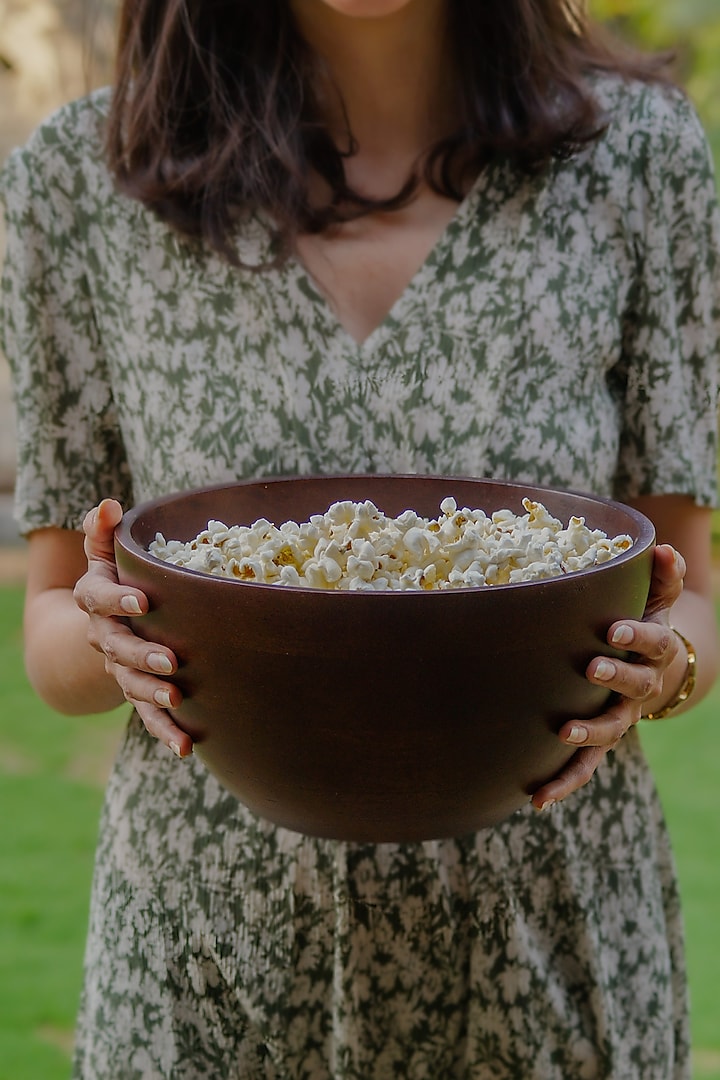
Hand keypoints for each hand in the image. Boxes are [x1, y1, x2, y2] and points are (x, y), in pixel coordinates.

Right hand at [73, 499, 193, 757]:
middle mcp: (104, 637)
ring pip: (132, 686)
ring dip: (153, 696)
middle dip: (143, 655)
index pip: (99, 598)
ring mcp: (121, 669)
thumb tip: (111, 505)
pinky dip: (165, 732)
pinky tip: (186, 748)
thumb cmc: (118, 579)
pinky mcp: (140, 693)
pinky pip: (150, 715)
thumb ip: (104, 530)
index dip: (118, 599)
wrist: (105, 625)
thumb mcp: (107, 553)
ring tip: (176, 701)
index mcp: (95, 599)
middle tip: (171, 661)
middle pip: (118, 648)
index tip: (143, 600)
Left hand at [531, 543, 684, 810]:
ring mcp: (620, 718)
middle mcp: (642, 689)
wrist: (652, 671)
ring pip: (610, 733)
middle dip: (615, 678)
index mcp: (656, 651)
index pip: (654, 643)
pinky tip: (536, 800)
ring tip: (564, 733)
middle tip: (592, 669)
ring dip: (589, 735)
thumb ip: (662, 575)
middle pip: (635, 688)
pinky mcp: (598, 744)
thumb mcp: (657, 598)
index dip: (636, 636)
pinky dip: (563, 784)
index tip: (612, 628)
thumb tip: (659, 547)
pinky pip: (584, 767)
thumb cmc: (642, 623)